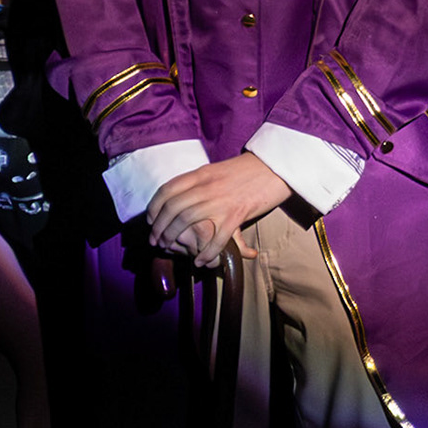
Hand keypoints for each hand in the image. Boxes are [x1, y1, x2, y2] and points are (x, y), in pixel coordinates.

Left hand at [147, 152, 290, 266]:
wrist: (277, 166)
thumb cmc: (250, 170)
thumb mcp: (220, 171)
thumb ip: (202, 182)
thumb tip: (186, 194)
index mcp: (202, 173)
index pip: (168, 189)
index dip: (154, 207)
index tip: (150, 219)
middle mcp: (207, 185)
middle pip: (173, 208)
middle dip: (159, 227)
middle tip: (156, 240)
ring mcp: (221, 200)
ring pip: (186, 221)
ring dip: (173, 238)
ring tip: (169, 249)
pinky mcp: (236, 214)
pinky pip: (215, 238)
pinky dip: (205, 253)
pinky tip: (200, 261)